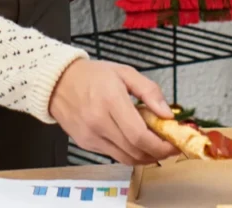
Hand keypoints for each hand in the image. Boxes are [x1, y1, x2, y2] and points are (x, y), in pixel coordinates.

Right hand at [49, 59, 177, 164]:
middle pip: (135, 150)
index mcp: (111, 101)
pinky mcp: (86, 144)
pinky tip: (135, 143)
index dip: (161, 145)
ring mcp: (91, 136)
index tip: (174, 144)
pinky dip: (129, 153)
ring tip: (155, 147)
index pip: (140, 135)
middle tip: (170, 146)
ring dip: (145, 157)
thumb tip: (167, 114)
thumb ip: (149, 91)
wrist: (56, 82)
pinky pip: (114, 155)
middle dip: (158, 153)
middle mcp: (99, 122)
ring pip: (126, 158)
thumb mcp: (124, 73)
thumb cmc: (92, 75)